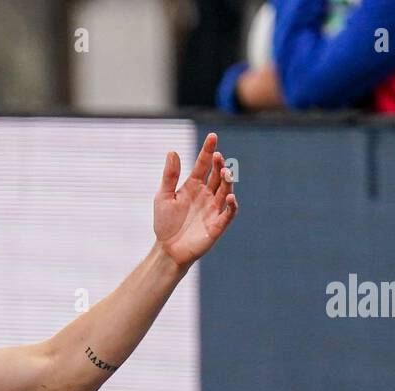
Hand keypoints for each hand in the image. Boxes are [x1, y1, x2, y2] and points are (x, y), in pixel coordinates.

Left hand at [153, 133, 237, 268]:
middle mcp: (206, 194)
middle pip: (217, 175)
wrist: (167, 249)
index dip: (208, 151)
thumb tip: (172, 151)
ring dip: (227, 181)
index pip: (203, 164)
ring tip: (225, 172)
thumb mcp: (163, 197)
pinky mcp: (217, 224)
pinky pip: (229, 213)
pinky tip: (230, 197)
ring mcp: (213, 208)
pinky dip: (232, 205)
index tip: (213, 137)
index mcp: (193, 185)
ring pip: (225, 191)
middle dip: (219, 165)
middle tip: (218, 156)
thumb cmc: (165, 223)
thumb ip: (169, 176)